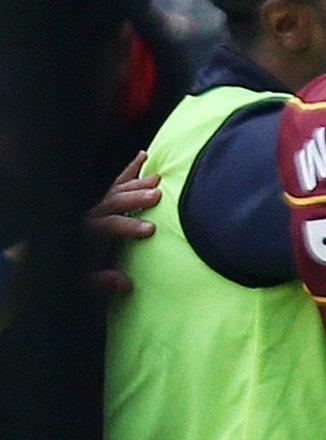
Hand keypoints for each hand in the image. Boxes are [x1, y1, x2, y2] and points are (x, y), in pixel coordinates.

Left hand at [87, 152, 159, 294]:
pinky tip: (143, 156)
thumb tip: (124, 283)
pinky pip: (115, 181)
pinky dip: (130, 169)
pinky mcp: (100, 198)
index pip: (108, 226)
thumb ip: (101, 282)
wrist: (55, 254)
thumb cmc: (74, 269)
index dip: (128, 226)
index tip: (150, 228)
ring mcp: (94, 203)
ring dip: (137, 182)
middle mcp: (89, 213)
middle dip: (134, 198)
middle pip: (112, 202)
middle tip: (156, 194)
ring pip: (115, 189)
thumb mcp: (83, 282)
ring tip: (156, 177)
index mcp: (86, 233)